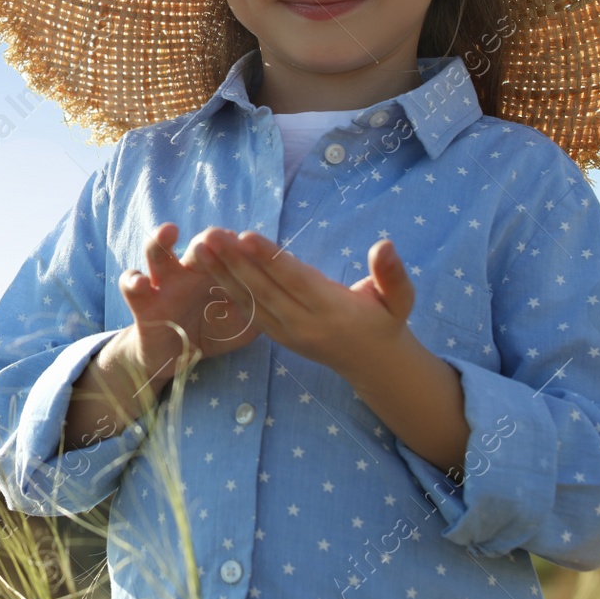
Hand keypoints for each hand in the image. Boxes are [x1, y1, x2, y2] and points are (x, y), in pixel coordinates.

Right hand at [118, 222, 261, 384]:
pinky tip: (142, 283)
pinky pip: (131, 286)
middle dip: (207, 239)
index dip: (239, 249)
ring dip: (161, 241)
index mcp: (215, 273)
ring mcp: (163, 283)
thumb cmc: (209, 330)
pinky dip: (133, 281)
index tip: (250, 245)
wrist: (172, 354)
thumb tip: (287, 299)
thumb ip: (259, 310)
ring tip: (168, 232)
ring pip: (157, 253)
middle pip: (197, 246)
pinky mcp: (142, 302)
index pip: (229, 253)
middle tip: (215, 237)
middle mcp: (189, 271)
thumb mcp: (240, 324)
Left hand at [187, 230, 415, 380]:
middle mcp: (304, 324)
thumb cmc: (386, 321)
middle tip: (211, 234)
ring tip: (199, 247)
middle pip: (264, 290)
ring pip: (249, 300)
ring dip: (221, 273)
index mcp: (332, 310)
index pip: (296, 281)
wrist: (373, 364)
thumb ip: (392, 274)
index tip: (247, 235)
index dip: (270, 259)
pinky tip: (207, 268)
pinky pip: (247, 311)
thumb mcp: (400, 300)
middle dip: (234, 261)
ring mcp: (286, 333)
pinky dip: (226, 288)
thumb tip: (386, 245)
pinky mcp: (276, 335)